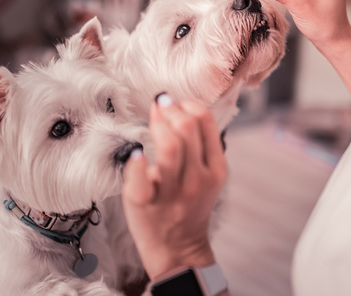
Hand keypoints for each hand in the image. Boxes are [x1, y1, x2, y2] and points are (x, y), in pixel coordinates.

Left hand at [121, 94, 227, 279]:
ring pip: (168, 146)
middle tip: (160, 107)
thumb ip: (194, 143)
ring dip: (157, 124)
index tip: (175, 104)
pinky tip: (135, 151)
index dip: (187, 104)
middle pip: (186, 128)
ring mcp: (172, 192)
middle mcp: (197, 179)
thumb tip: (167, 103)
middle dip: (170, 109)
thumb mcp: (204, 174)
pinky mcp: (146, 203)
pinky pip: (141, 180)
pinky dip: (136, 163)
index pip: (204, 120)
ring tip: (151, 121)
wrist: (178, 247)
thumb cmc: (188, 205)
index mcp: (215, 169)